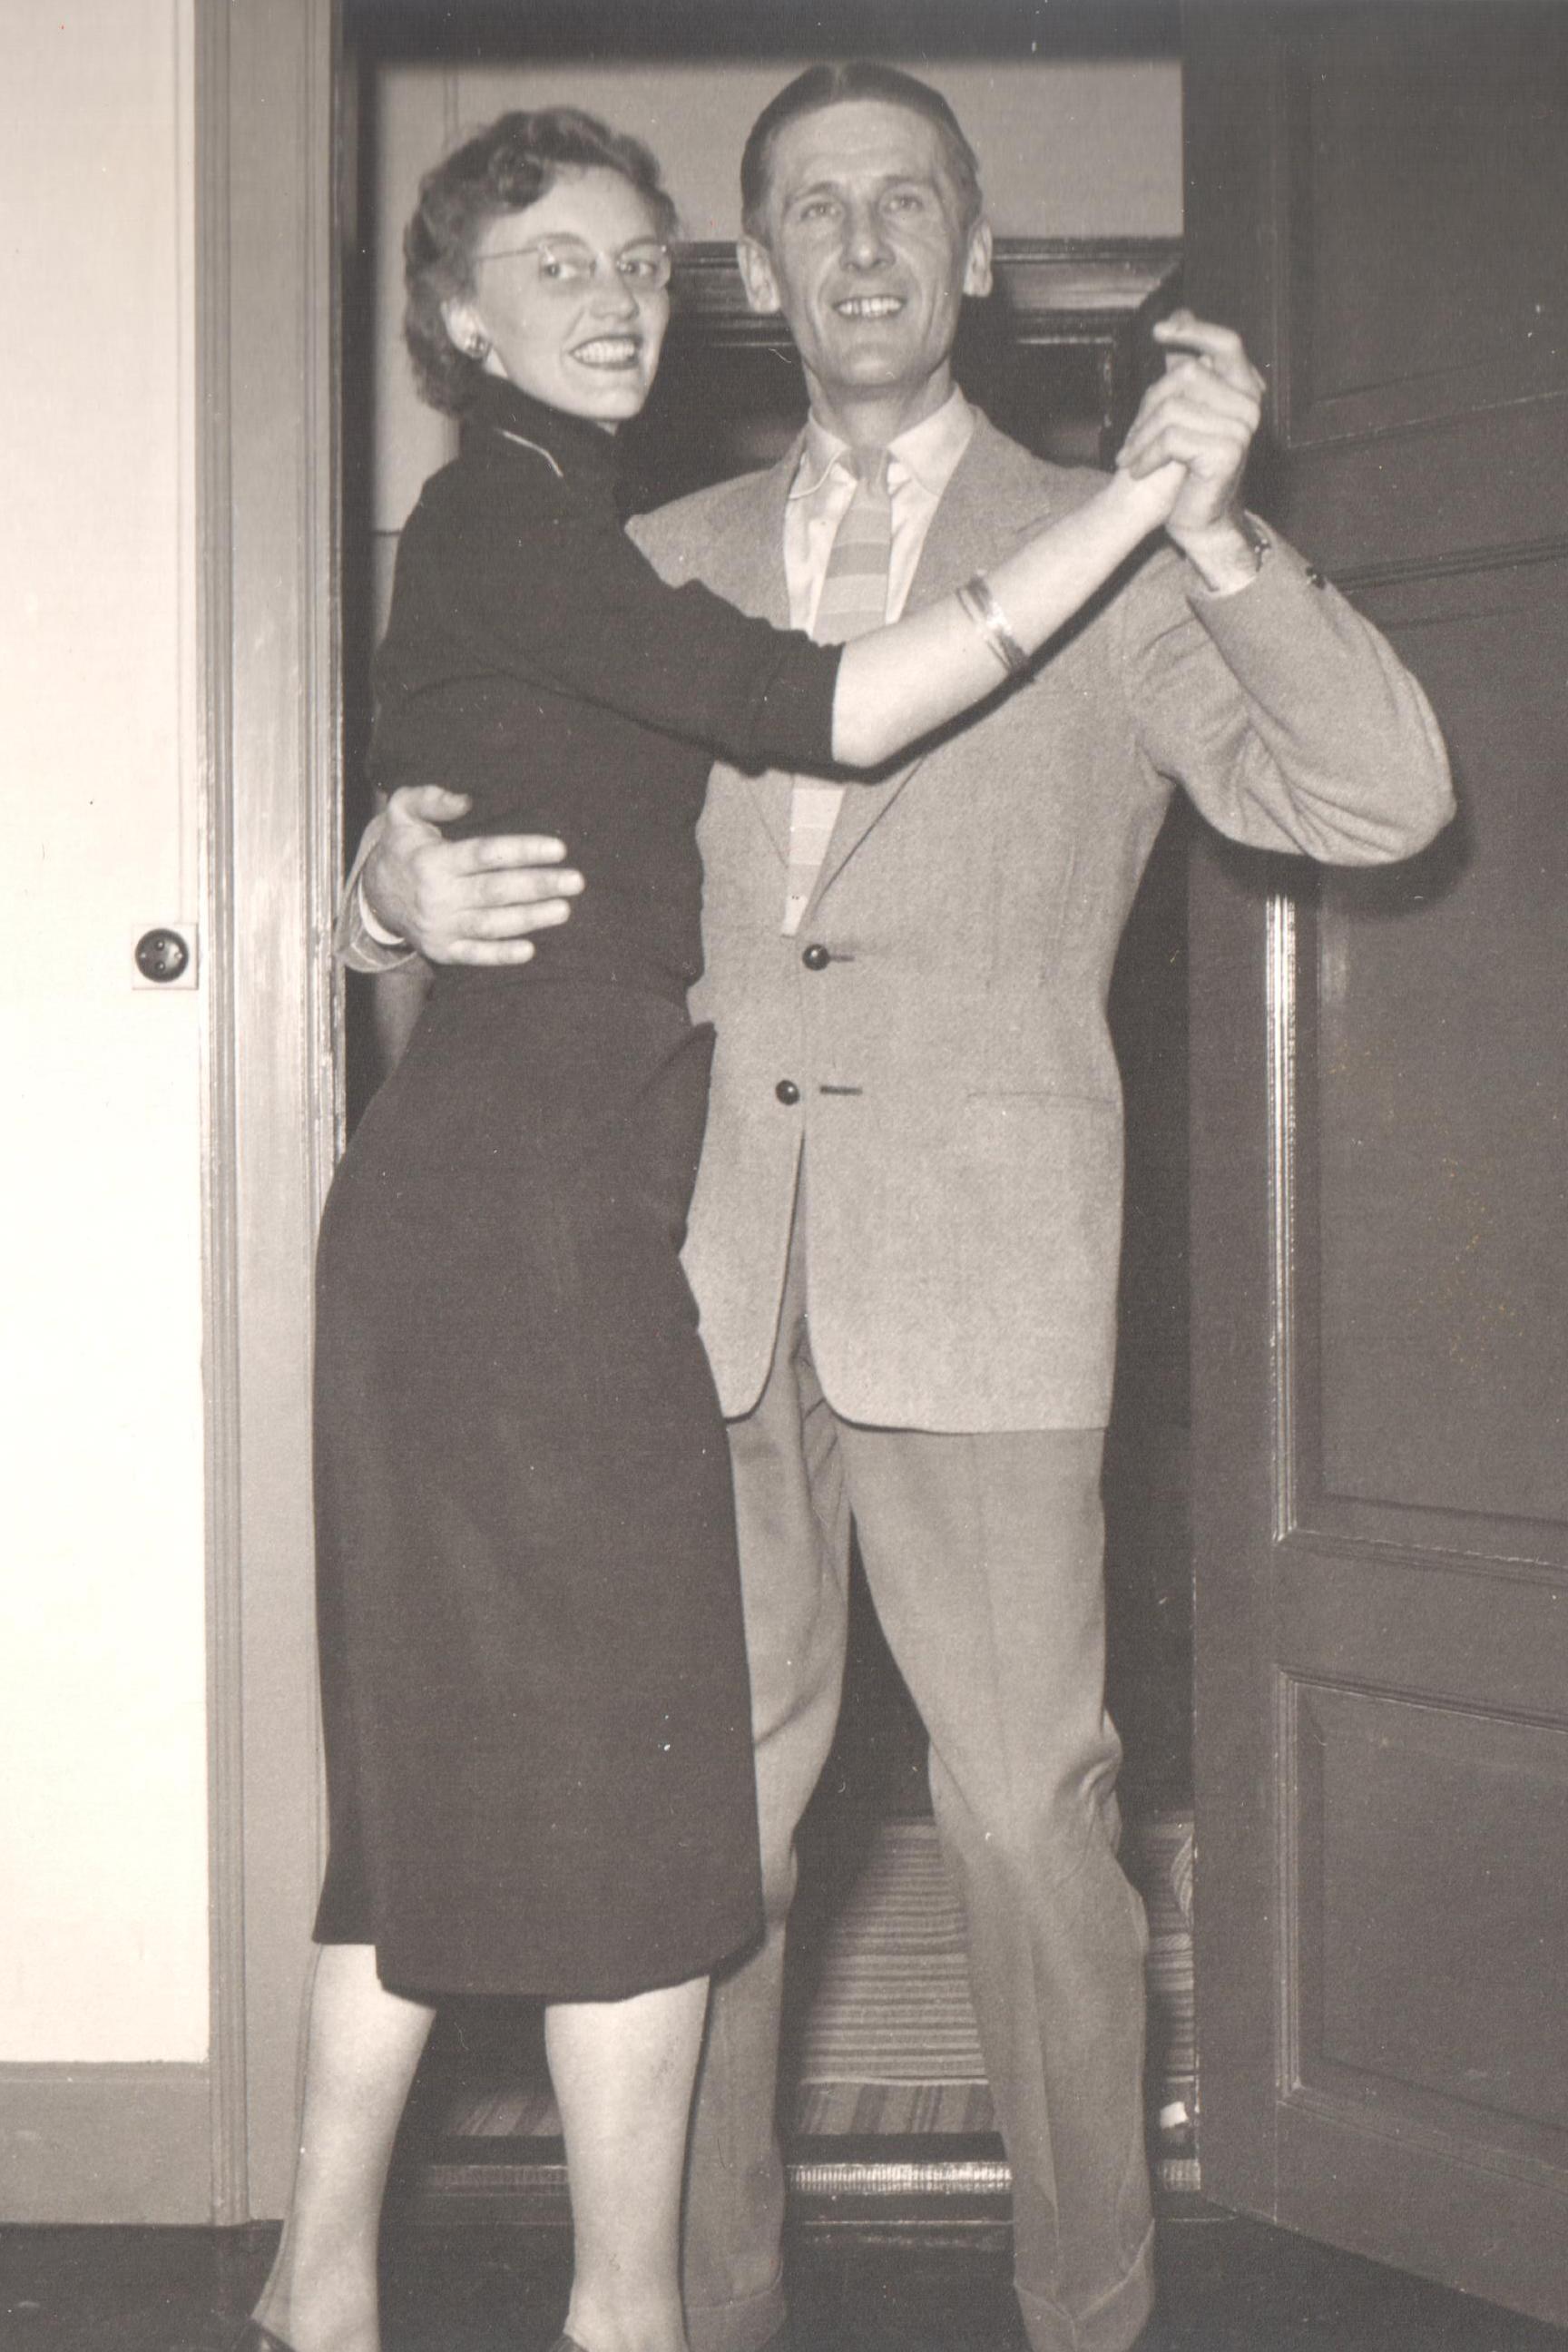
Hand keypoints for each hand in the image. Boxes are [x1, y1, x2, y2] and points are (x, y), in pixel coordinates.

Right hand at [364, 785, 583, 966]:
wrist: (374, 896)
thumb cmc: (402, 847)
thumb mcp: (402, 812)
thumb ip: (430, 799)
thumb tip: (465, 800)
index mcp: (434, 860)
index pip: (487, 854)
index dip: (523, 851)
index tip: (559, 849)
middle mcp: (438, 895)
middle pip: (496, 891)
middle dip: (539, 886)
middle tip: (576, 881)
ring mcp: (440, 926)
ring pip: (491, 924)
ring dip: (530, 919)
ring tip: (564, 910)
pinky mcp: (442, 950)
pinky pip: (474, 955)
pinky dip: (500, 955)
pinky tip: (529, 950)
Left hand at [1116, 310, 1266, 586]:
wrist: (1198, 520)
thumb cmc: (1187, 465)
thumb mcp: (1184, 409)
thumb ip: (1184, 367)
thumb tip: (1180, 314)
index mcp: (1244, 389)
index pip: (1226, 344)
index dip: (1194, 331)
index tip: (1159, 331)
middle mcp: (1250, 405)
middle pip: (1186, 377)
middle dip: (1148, 405)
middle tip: (1132, 438)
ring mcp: (1242, 428)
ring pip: (1172, 408)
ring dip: (1141, 436)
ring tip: (1131, 457)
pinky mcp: (1226, 452)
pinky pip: (1171, 439)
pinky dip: (1146, 455)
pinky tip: (1138, 470)